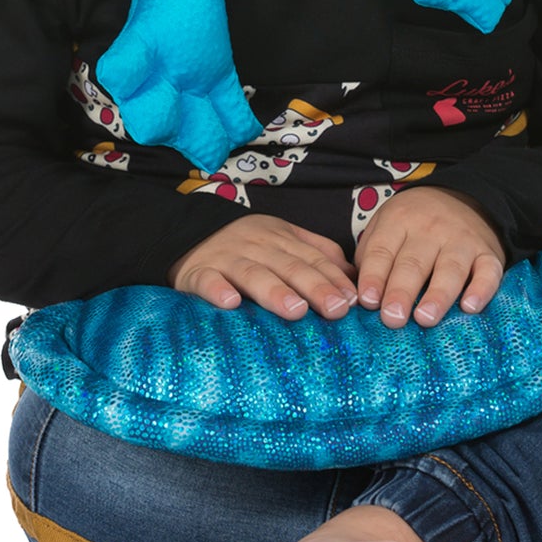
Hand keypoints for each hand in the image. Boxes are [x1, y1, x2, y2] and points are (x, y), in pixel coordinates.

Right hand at [170, 216, 357, 320]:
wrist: (187, 231)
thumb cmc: (246, 243)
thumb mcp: (283, 237)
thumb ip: (317, 252)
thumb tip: (352, 275)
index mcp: (281, 238)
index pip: (313, 259)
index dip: (334, 279)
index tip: (354, 301)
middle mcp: (257, 246)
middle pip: (290, 266)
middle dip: (315, 287)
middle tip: (336, 309)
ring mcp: (227, 258)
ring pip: (253, 273)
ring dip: (274, 291)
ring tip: (295, 310)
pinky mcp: (197, 272)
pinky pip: (207, 281)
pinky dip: (218, 290)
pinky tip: (230, 303)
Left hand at [354, 187, 504, 328]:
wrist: (464, 197)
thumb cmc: (414, 223)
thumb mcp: (385, 225)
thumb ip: (371, 255)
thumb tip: (357, 295)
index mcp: (399, 221)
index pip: (383, 251)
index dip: (374, 277)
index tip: (367, 301)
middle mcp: (431, 229)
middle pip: (414, 263)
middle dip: (401, 291)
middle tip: (392, 318)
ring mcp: (462, 240)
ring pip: (450, 269)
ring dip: (438, 295)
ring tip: (425, 318)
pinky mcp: (488, 253)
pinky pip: (488, 271)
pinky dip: (482, 289)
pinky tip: (470, 307)